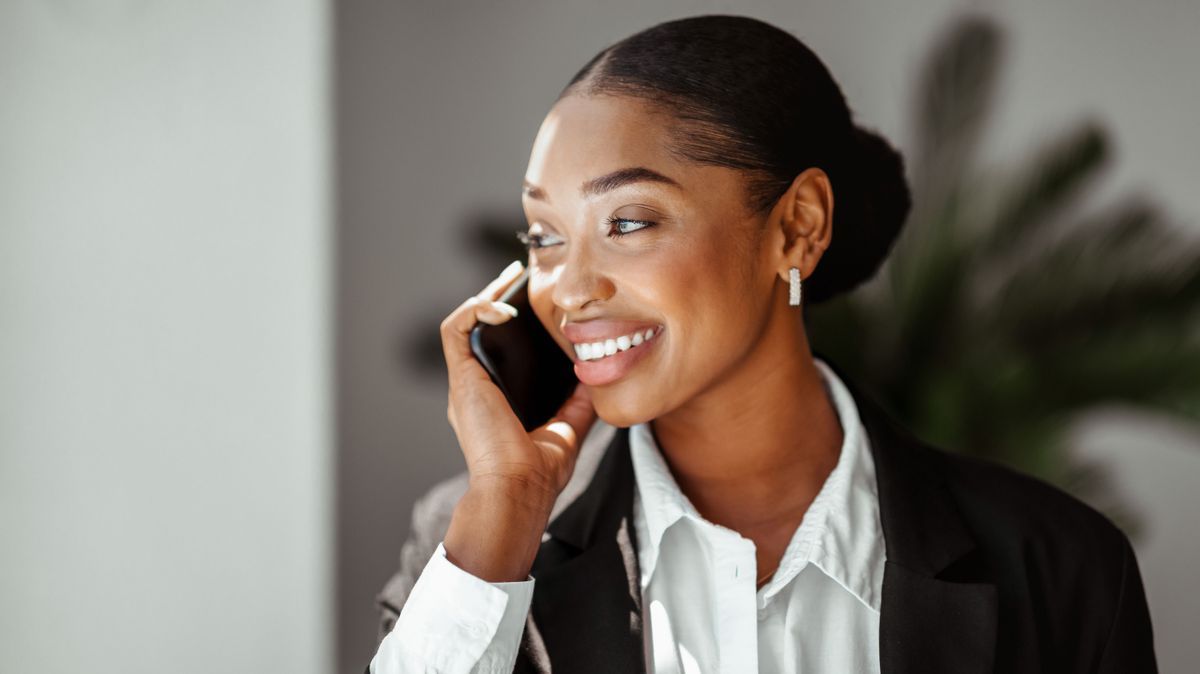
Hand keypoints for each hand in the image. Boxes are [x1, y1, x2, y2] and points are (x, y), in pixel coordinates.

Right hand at [440, 261, 597, 571]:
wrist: (519, 490)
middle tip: (518, 278)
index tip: (532, 303)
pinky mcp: (462, 378)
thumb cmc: (539, 472)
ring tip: (509, 279)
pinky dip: (477, 309)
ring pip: (463, 324)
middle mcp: (475, 389)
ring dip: (485, 297)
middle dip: (496, 299)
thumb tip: (596, 377)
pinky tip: (505, 305)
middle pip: (479, 332)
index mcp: (494, 401)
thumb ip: (578, 403)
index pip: (497, 352)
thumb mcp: (567, 428)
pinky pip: (457, 329)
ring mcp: (465, 383)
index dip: (510, 324)